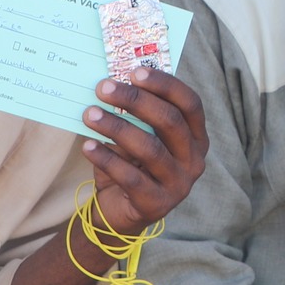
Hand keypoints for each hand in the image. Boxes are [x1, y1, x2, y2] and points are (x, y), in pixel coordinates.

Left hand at [80, 67, 208, 237]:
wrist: (121, 213)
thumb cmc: (132, 165)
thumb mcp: (139, 137)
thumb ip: (137, 116)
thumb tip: (113, 82)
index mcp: (197, 137)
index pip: (190, 104)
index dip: (165, 85)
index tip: (134, 71)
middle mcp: (194, 160)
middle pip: (170, 122)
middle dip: (135, 100)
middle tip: (103, 88)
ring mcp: (179, 184)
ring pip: (150, 148)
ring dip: (116, 127)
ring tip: (90, 114)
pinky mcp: (157, 204)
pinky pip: (130, 177)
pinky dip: (106, 159)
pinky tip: (88, 146)